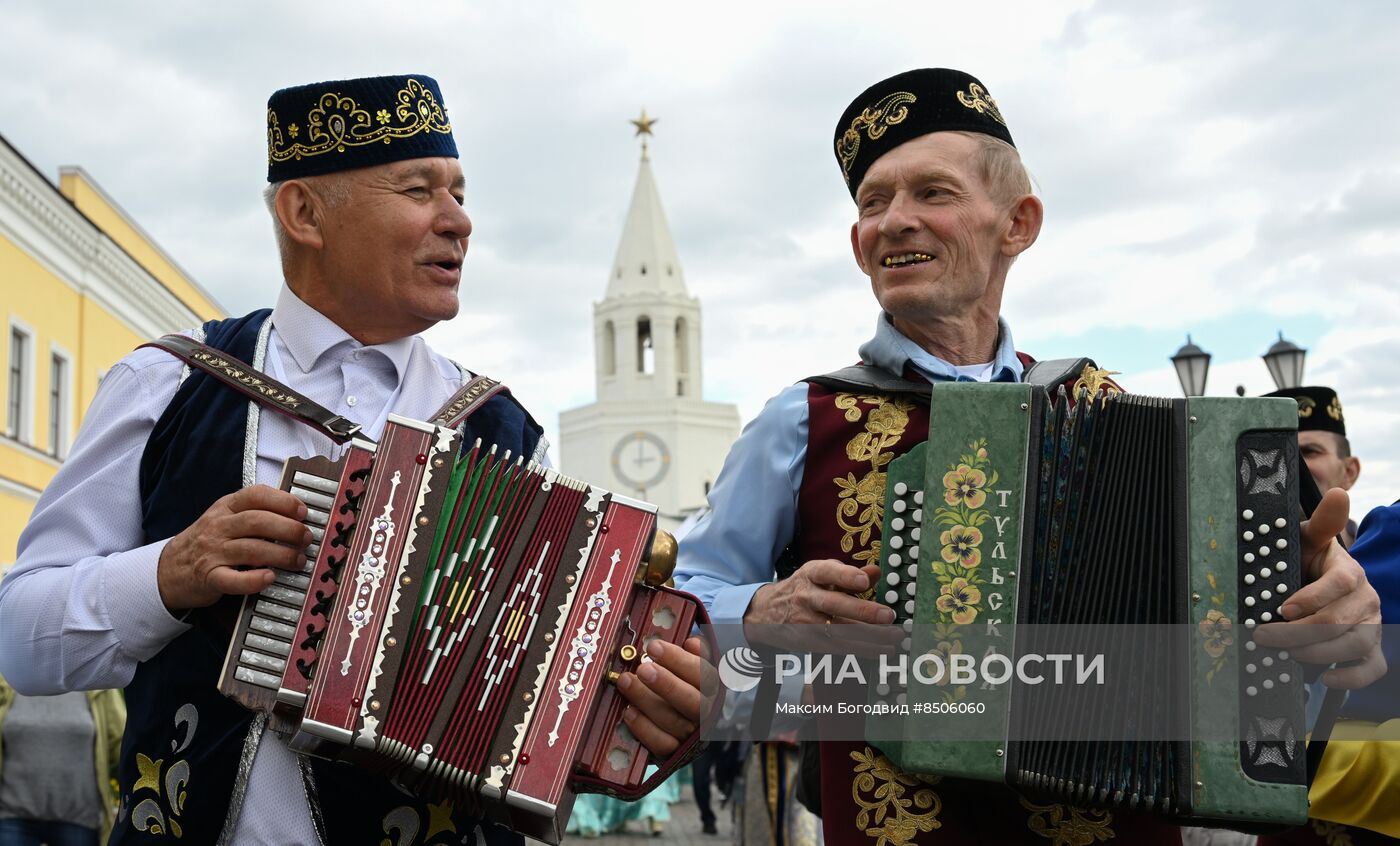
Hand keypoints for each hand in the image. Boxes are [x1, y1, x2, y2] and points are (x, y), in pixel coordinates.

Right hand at [157, 485, 312, 611]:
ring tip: (298, 560)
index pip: (255, 495)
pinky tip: (270, 578)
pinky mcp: (209, 578)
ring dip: (281, 555)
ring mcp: (213, 552)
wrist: (169, 569)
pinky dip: (253, 580)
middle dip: (288, 529)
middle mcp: (219, 527)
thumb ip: (255, 512)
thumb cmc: (208, 541)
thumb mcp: (226, 517)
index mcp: (226, 508)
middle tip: (306, 538)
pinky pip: (232, 579)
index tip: (303, 512)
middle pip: (257, 521)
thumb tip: (298, 514)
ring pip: (250, 549)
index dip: (283, 501)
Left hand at [616, 637, 717, 756]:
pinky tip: (628, 712)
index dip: (679, 661)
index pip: (704, 675)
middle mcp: (706, 713)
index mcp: (713, 688)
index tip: (654, 647)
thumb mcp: (694, 664)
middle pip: (692, 701)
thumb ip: (694, 653)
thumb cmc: (684, 682)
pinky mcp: (673, 752)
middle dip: (666, 684)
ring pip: (673, 721)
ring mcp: (690, 735)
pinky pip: (661, 744)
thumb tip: (692, 644)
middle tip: (642, 669)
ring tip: (626, 682)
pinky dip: (644, 728)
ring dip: (646, 700)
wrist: (684, 720)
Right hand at [743, 560, 898, 653]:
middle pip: (834, 604)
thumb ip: (849, 575)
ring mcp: (805, 622)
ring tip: (894, 637)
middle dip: (862, 611)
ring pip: (838, 631)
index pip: (827, 572)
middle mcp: (806, 597)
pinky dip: (862, 650)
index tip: (864, 581)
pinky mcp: (808, 642)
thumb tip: (877, 572)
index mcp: (811, 574)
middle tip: (889, 615)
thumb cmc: (804, 589)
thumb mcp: (821, 575)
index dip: (845, 576)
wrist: (766, 612)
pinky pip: (838, 648)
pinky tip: (881, 650)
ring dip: (869, 637)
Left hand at [1254, 487, 1384, 687]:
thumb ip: (1323, 522)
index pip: (1340, 584)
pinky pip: (1372, 668)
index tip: (1281, 609)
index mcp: (1351, 572)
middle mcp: (1367, 600)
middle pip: (1341, 621)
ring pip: (1355, 645)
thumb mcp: (1308, 539)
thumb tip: (1338, 493)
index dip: (1312, 598)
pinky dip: (1351, 678)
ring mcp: (1373, 626)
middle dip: (1298, 633)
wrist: (1318, 581)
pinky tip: (1325, 679)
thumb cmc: (1308, 560)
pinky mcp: (1372, 648)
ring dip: (1317, 654)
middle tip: (1265, 636)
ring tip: (1287, 654)